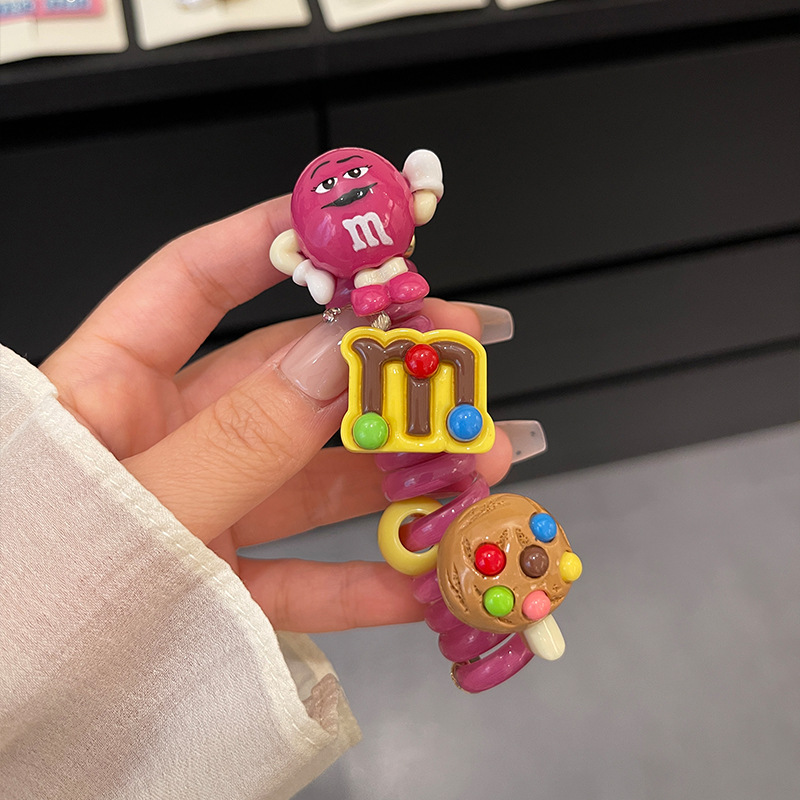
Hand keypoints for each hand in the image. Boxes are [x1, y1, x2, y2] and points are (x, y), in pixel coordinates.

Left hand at [40, 196, 511, 632]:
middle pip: (289, 383)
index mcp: (108, 393)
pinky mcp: (223, 588)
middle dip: (381, 371)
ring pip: (316, 481)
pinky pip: (307, 577)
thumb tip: (332, 359)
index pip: (194, 283)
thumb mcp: (134, 511)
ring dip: (400, 476)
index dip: (273, 244)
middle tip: (456, 356)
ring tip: (477, 463)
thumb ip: (237, 442)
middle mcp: (165, 444)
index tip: (352, 228)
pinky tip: (425, 576)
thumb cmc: (29, 604)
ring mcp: (203, 514)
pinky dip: (369, 580)